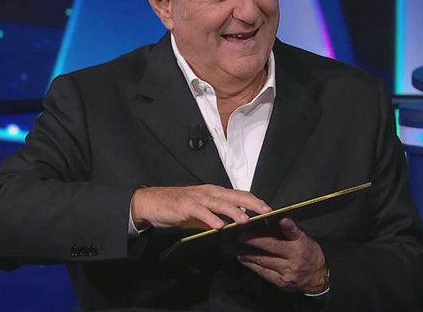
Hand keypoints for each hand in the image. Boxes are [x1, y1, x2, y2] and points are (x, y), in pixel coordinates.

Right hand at [130, 184, 271, 229]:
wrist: (152, 203)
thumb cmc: (177, 208)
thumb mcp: (201, 215)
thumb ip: (216, 219)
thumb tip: (233, 229)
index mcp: (215, 193)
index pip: (240, 195)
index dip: (256, 202)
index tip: (270, 211)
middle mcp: (209, 192)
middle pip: (236, 196)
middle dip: (253, 204)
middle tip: (267, 213)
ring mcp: (198, 198)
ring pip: (220, 203)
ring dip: (234, 211)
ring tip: (246, 220)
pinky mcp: (185, 205)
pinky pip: (201, 211)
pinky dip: (211, 218)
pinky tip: (219, 226)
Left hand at [237, 218, 328, 293]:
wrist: (317, 276)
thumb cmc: (307, 252)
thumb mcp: (302, 237)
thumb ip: (288, 230)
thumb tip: (268, 218)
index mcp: (301, 243)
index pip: (294, 232)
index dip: (287, 225)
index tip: (280, 218)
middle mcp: (295, 257)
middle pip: (272, 246)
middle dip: (253, 239)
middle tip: (238, 233)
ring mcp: (288, 271)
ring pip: (263, 260)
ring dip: (245, 252)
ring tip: (231, 245)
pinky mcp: (281, 282)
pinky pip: (262, 272)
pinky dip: (250, 264)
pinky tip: (241, 257)